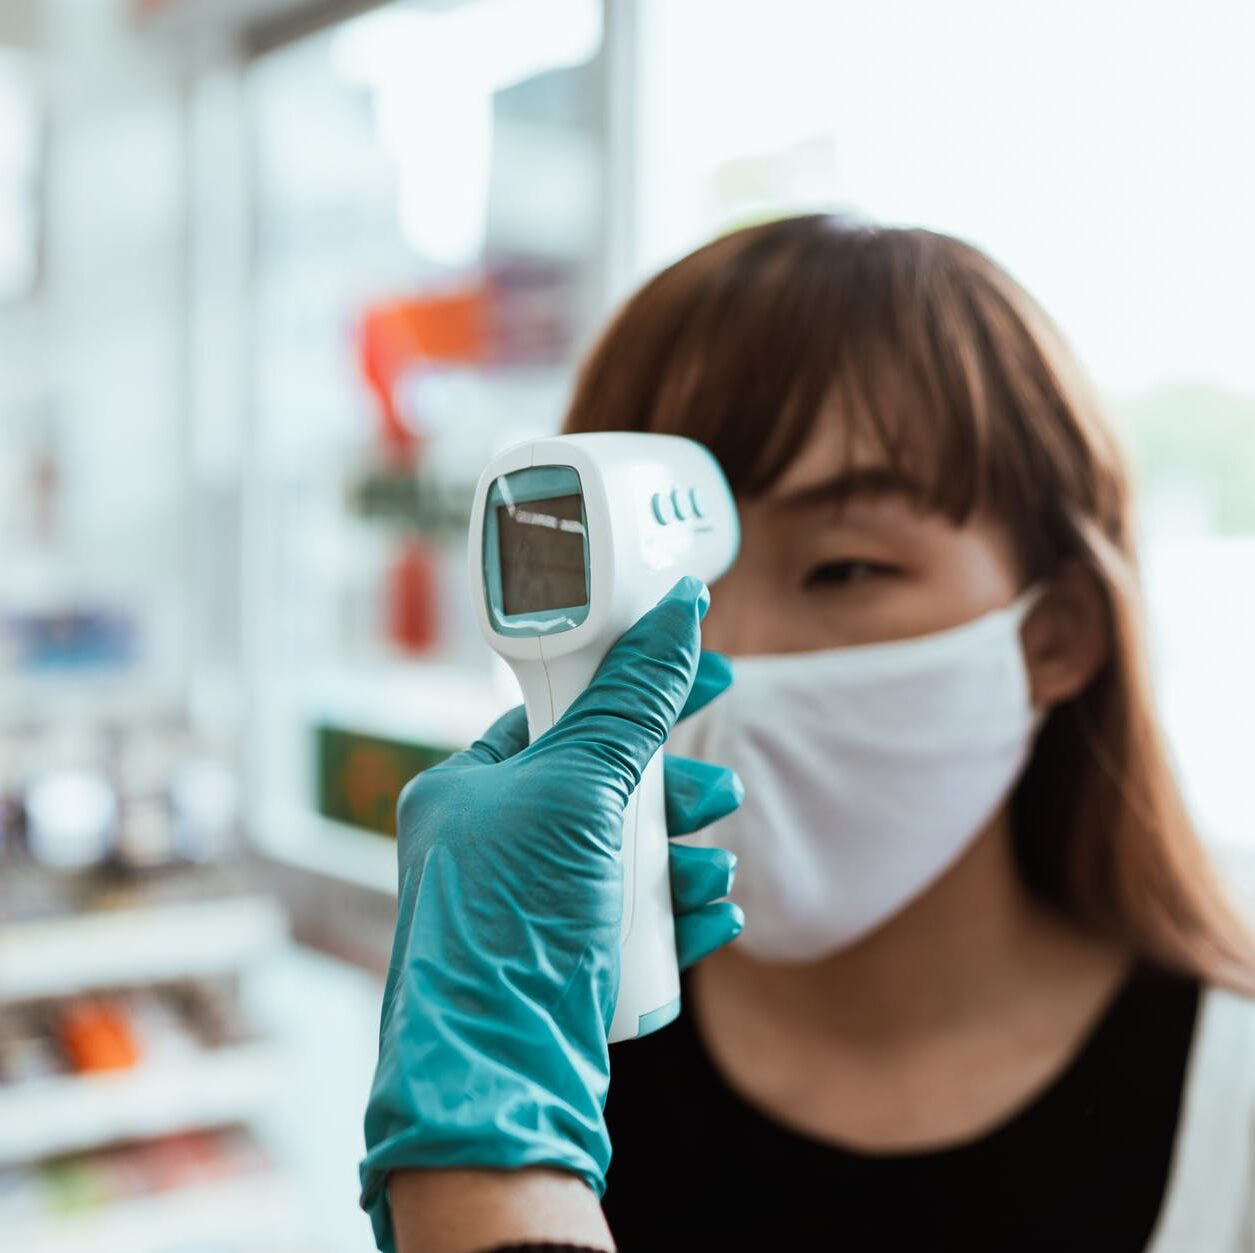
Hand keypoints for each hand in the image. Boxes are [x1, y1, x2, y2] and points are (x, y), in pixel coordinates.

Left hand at [360, 577, 742, 1250]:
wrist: (500, 1079)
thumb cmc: (514, 920)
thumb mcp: (580, 789)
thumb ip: (632, 702)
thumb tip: (678, 612)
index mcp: (469, 786)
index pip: (562, 708)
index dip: (635, 686)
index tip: (704, 672)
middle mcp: (493, 842)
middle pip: (608, 783)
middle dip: (673, 791)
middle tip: (713, 796)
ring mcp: (529, 905)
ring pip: (630, 853)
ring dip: (684, 857)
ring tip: (711, 873)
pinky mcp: (566, 958)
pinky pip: (636, 914)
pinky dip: (676, 909)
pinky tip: (709, 914)